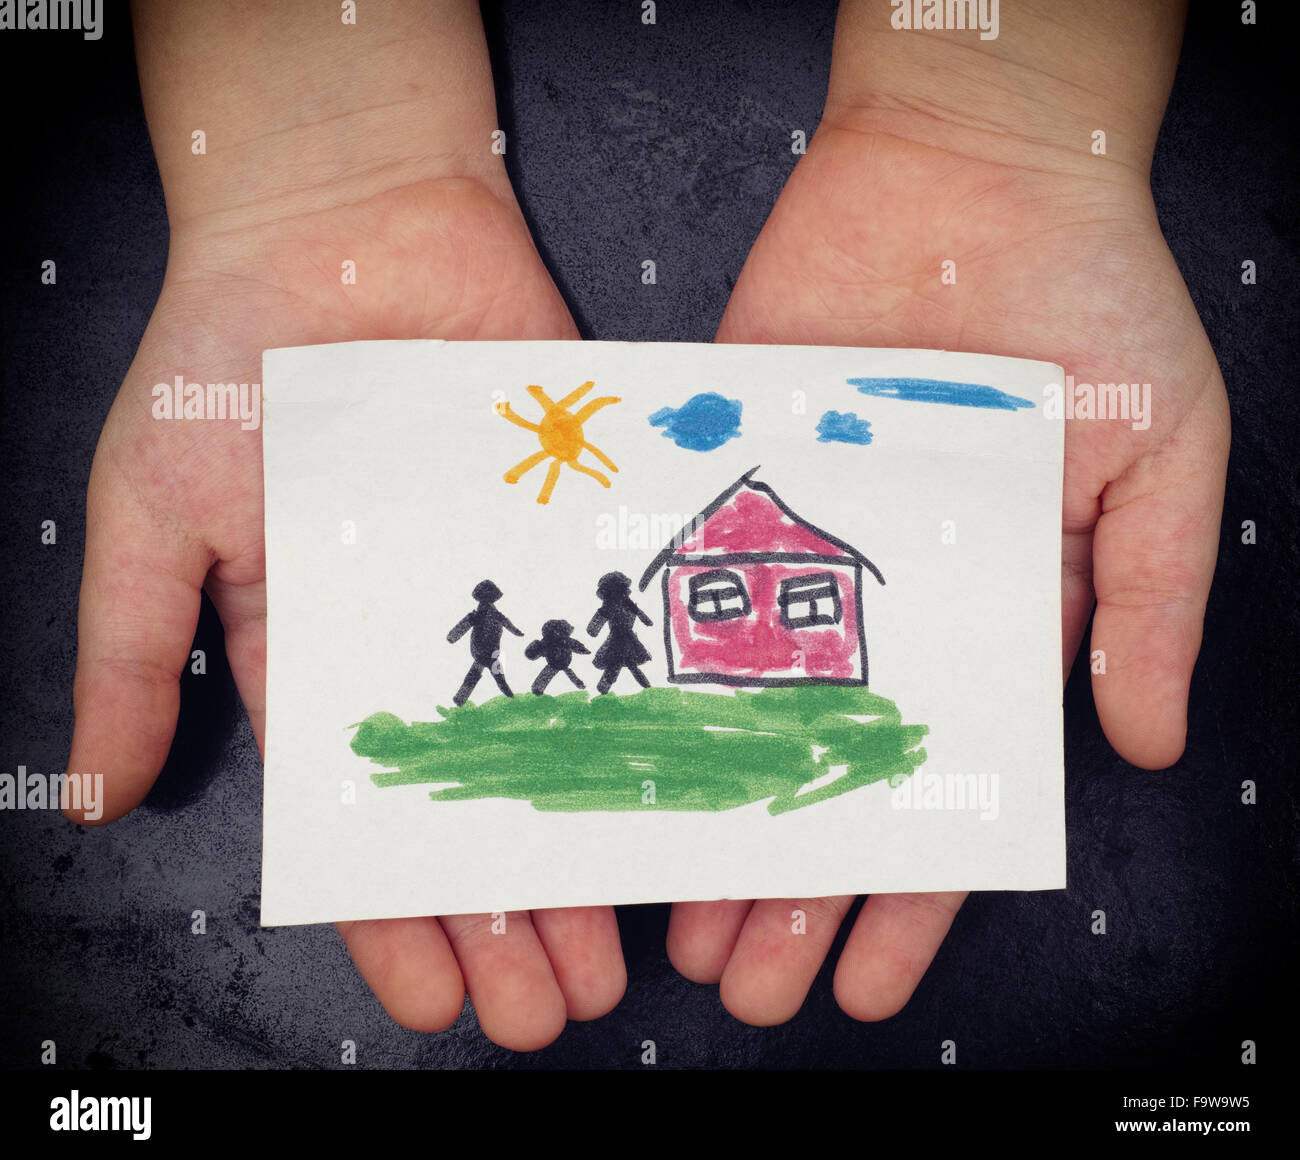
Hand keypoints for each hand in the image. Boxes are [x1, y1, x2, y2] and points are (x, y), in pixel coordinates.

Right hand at [64, 0, 624, 1050]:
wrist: (341, 219)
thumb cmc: (229, 363)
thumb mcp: (151, 514)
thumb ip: (133, 655)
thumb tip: (95, 796)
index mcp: (322, 654)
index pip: (366, 815)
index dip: (398, 911)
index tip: (437, 997)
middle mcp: (425, 639)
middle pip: (474, 806)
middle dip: (505, 915)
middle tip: (547, 1013)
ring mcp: (508, 587)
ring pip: (556, 747)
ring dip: (580, 854)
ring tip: (612, 961)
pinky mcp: (573, 528)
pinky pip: (616, 640)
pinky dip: (644, 723)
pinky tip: (671, 808)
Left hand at [669, 0, 1228, 1024]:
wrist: (975, 172)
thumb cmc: (1091, 307)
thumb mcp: (1161, 459)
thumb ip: (1149, 602)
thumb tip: (1136, 744)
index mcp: (993, 620)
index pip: (945, 787)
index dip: (912, 889)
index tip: (873, 980)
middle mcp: (887, 607)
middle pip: (829, 780)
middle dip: (797, 889)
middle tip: (749, 987)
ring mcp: (802, 553)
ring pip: (745, 720)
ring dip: (719, 823)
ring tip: (682, 928)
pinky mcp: (733, 487)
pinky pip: (687, 604)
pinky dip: (657, 685)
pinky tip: (628, 767)